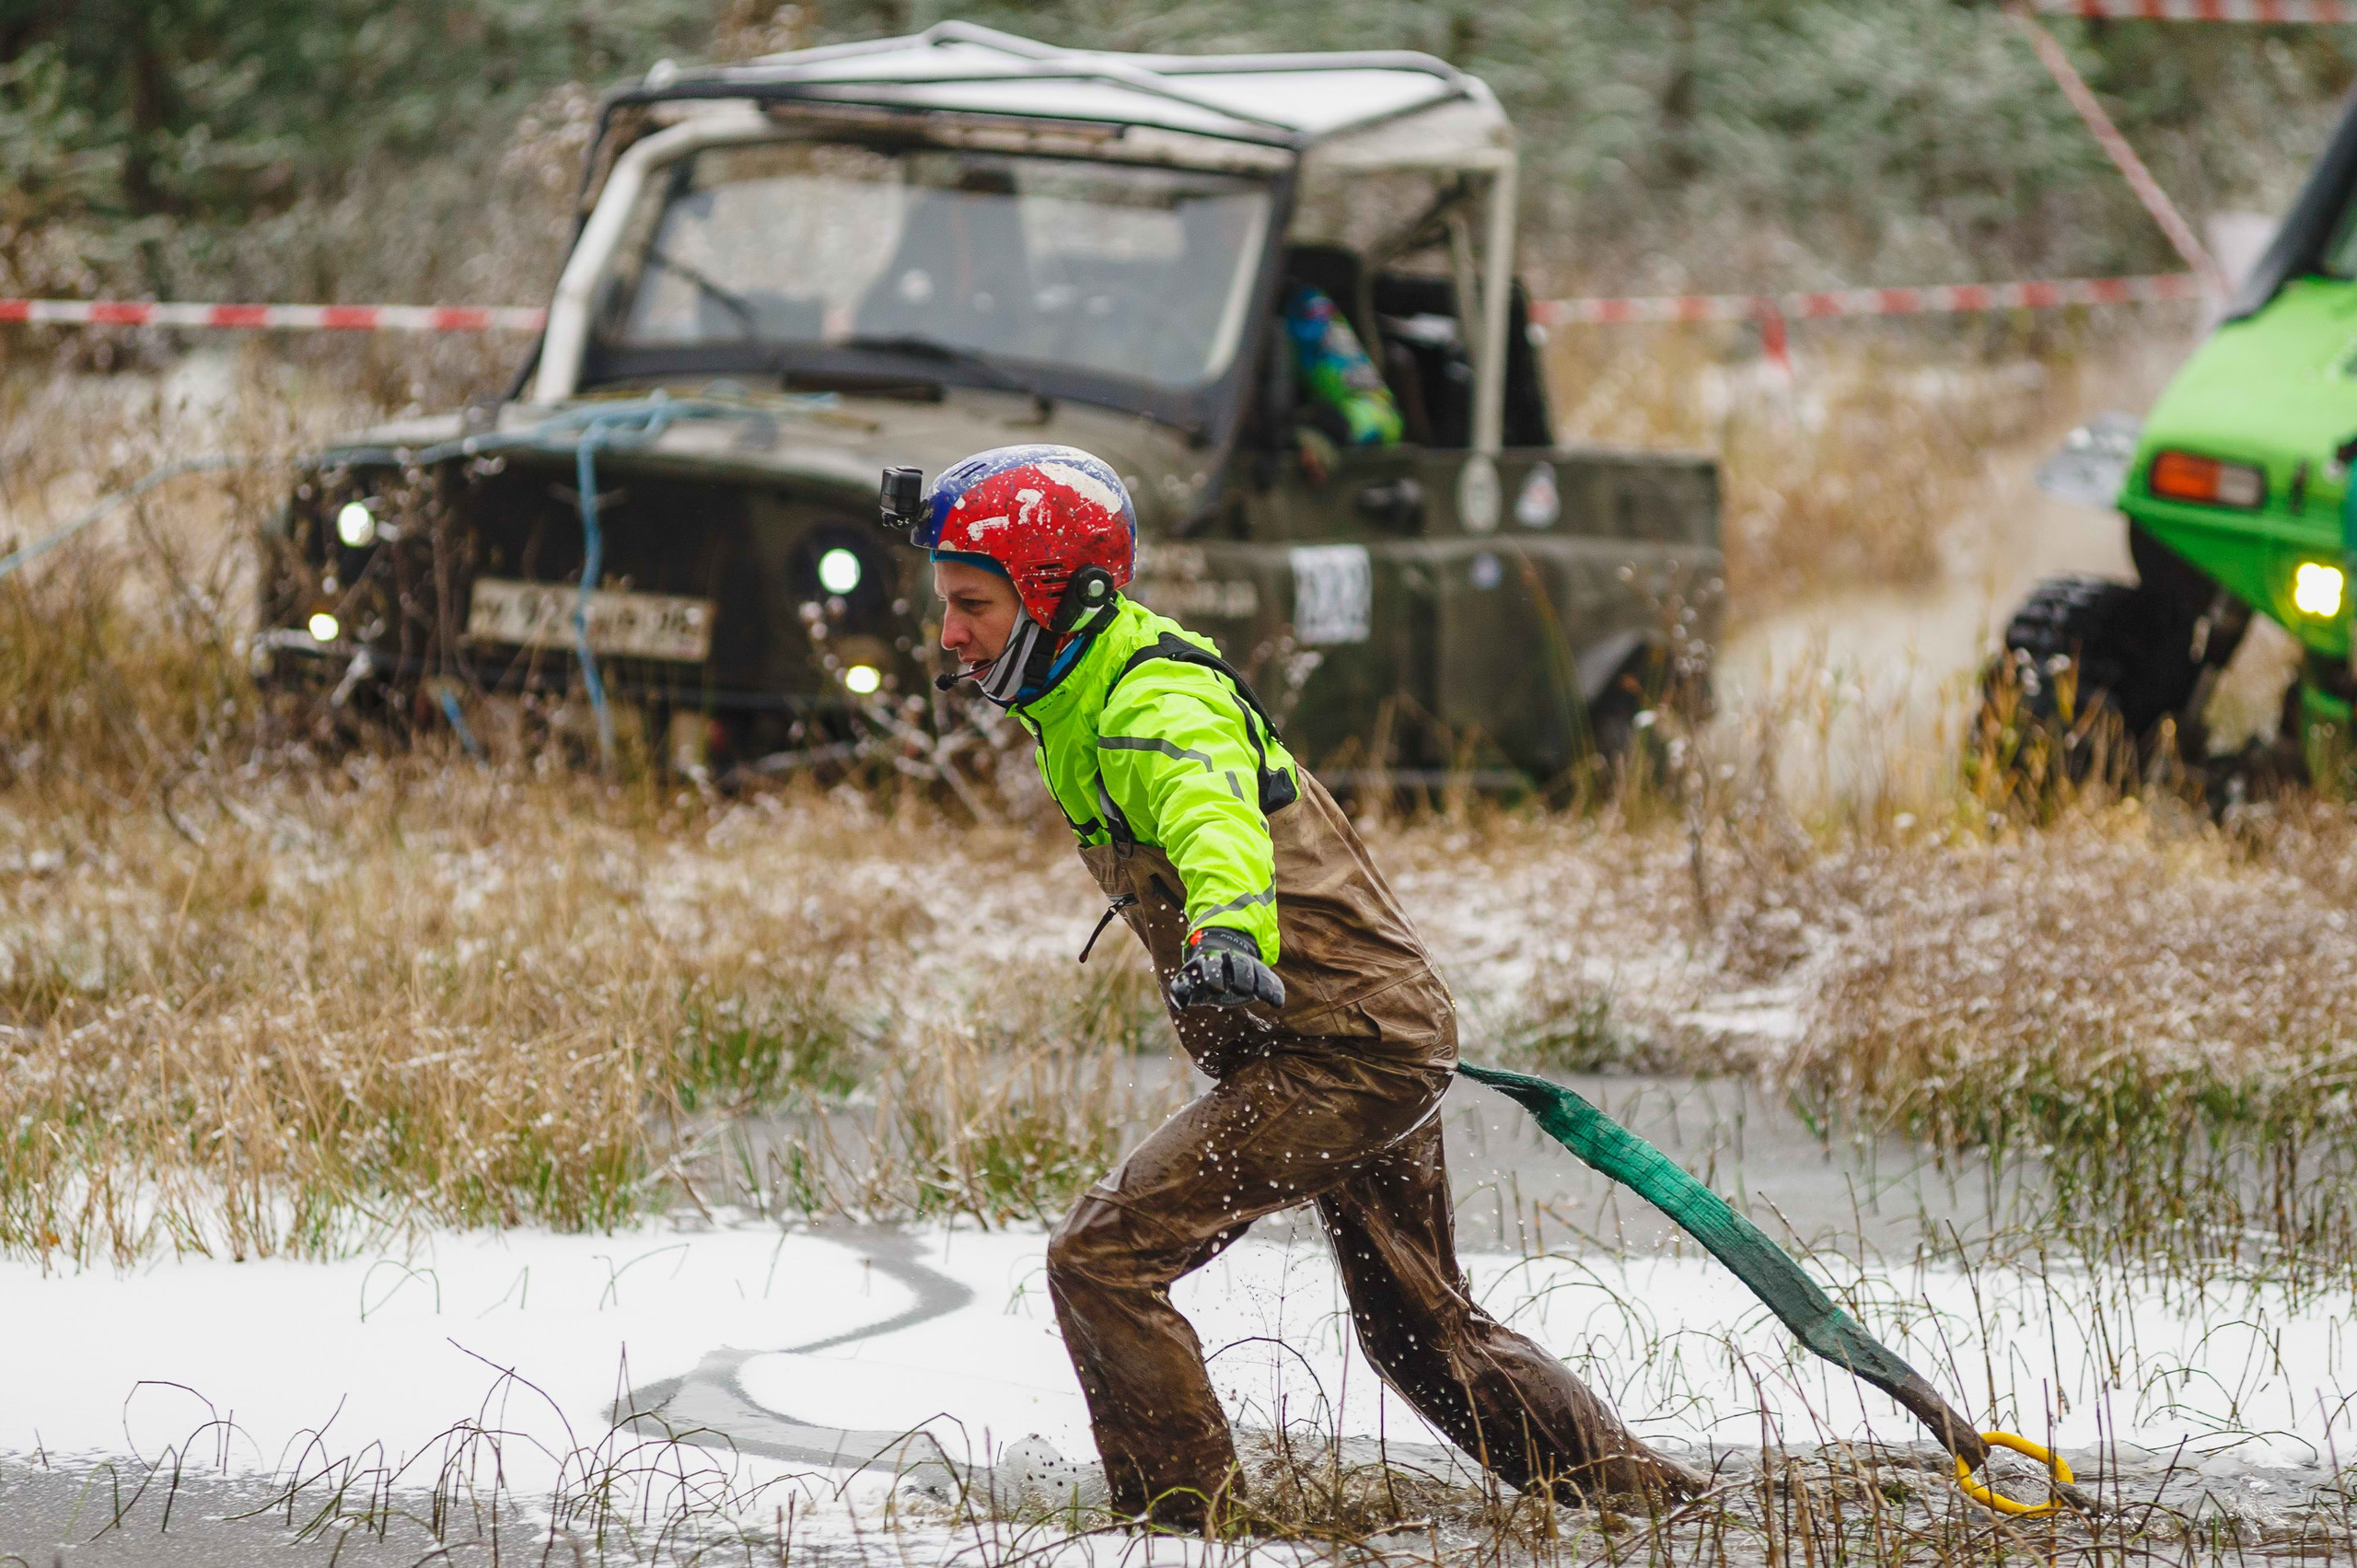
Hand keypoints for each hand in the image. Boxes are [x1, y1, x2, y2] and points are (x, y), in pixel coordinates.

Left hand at [1168, 927, 1284, 1010]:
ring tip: (1263, 996)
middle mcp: (1231, 960)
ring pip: (1256, 969)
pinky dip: (1275, 990)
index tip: (1218, 990)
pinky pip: (1271, 979)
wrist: (1223, 959)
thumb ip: (1181, 991)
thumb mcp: (1190, 982)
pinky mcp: (1262, 974)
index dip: (1214, 975)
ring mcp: (1249, 966)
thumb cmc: (1202, 977)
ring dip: (1260, 983)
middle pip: (1238, 963)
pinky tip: (1277, 1003)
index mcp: (1210, 960)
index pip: (1212, 964)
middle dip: (1241, 975)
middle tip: (1242, 990)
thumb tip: (1178, 1004)